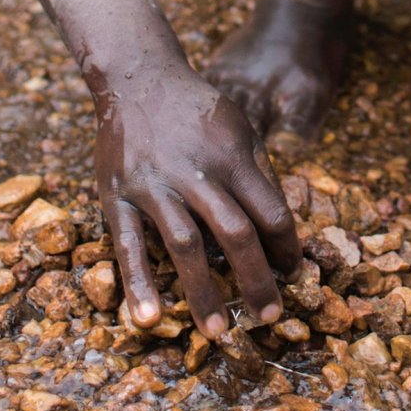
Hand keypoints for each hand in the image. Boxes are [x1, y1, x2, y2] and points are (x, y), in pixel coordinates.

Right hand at [94, 68, 301, 339]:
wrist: (138, 78)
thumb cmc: (196, 110)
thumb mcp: (240, 129)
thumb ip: (258, 174)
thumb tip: (281, 225)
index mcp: (232, 158)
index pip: (270, 212)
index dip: (286, 247)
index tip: (292, 273)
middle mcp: (196, 173)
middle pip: (235, 234)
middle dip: (256, 279)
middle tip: (269, 316)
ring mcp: (154, 186)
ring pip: (185, 244)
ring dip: (203, 291)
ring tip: (218, 332)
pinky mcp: (117, 195)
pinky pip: (128, 244)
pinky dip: (138, 283)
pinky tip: (148, 319)